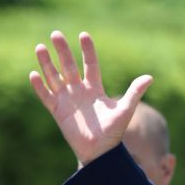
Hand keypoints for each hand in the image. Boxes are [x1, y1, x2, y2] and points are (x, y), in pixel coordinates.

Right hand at [30, 31, 152, 164]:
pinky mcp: (58, 111)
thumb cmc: (114, 131)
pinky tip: (34, 74)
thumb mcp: (125, 109)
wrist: (101, 150)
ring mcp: (67, 100)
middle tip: (56, 34)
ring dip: (47, 63)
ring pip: (54, 77)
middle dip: (62, 51)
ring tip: (40, 47)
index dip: (87, 51)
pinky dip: (40, 86)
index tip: (83, 35)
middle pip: (69, 66)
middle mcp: (79, 91)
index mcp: (95, 89)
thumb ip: (135, 92)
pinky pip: (46, 96)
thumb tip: (150, 77)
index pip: (90, 65)